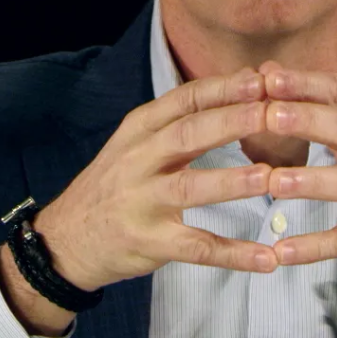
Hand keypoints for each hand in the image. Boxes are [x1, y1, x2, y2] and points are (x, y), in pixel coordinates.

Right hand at [35, 68, 280, 290]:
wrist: (66, 237)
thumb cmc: (118, 180)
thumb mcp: (140, 140)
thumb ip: (187, 115)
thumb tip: (247, 81)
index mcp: (140, 128)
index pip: (184, 100)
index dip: (223, 89)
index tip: (260, 79)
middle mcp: (138, 160)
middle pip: (188, 134)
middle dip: (230, 122)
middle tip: (270, 113)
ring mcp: (142, 202)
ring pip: (190, 188)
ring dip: (230, 182)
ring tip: (268, 177)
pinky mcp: (150, 242)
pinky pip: (197, 248)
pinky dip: (234, 254)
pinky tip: (267, 258)